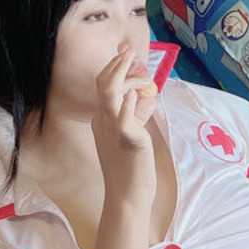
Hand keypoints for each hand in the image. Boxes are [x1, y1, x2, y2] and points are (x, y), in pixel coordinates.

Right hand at [91, 44, 157, 206]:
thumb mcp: (132, 136)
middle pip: (103, 84)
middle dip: (117, 64)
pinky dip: (129, 104)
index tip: (127, 53)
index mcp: (103, 120)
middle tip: (130, 50)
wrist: (127, 198)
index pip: (105, 86)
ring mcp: (114, 130)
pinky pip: (124, 119)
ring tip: (136, 65)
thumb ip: (137, 116)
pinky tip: (137, 95)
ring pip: (109, 94)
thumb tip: (145, 97)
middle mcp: (104, 122)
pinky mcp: (128, 141)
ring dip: (123, 74)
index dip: (116, 67)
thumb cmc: (130, 170)